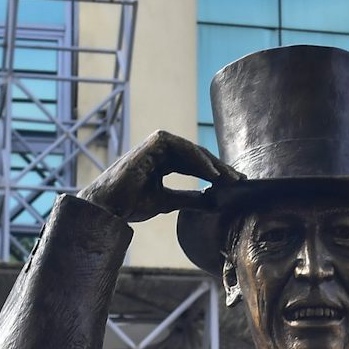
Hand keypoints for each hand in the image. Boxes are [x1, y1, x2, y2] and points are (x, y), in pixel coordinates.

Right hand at [77, 130, 241, 224]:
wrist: (109, 206)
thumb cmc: (130, 204)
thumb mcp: (166, 202)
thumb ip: (188, 199)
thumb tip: (213, 203)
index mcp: (162, 162)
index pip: (194, 165)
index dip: (215, 174)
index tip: (234, 185)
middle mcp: (161, 151)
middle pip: (197, 156)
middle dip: (219, 168)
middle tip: (239, 180)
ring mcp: (157, 144)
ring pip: (193, 151)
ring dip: (213, 164)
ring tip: (230, 179)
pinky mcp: (155, 142)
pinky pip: (184, 149)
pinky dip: (200, 161)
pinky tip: (213, 174)